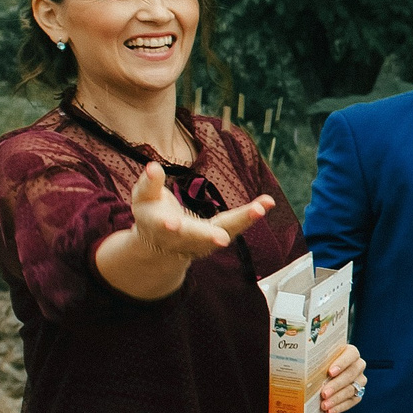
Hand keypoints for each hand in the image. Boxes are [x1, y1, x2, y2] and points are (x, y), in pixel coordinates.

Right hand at [129, 161, 273, 261]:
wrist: (162, 245)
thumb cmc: (151, 214)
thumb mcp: (143, 198)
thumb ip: (149, 184)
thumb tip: (152, 166)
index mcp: (160, 227)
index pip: (164, 226)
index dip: (168, 225)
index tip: (171, 223)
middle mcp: (184, 239)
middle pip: (198, 237)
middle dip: (209, 236)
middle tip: (222, 238)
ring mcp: (204, 242)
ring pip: (226, 231)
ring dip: (244, 220)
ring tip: (262, 206)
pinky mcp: (220, 238)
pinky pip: (237, 226)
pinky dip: (251, 215)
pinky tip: (268, 202)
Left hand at [318, 343, 368, 412]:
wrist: (323, 374)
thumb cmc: (319, 364)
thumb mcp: (317, 359)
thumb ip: (313, 360)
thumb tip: (297, 365)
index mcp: (350, 352)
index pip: (351, 355)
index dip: (342, 363)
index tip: (330, 372)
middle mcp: (358, 365)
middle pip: (351, 374)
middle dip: (336, 385)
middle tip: (324, 393)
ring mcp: (359, 380)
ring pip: (352, 389)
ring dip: (337, 398)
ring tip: (324, 405)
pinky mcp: (358, 393)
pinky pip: (352, 401)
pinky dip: (340, 407)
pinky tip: (329, 411)